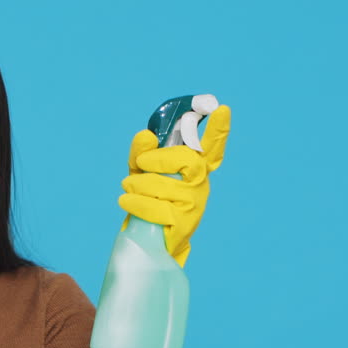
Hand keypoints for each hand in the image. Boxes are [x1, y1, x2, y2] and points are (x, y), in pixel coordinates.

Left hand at [117, 105, 230, 267]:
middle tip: (140, 162)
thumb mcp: (141, 172)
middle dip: (160, 158)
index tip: (221, 109)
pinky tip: (126, 201)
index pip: (211, 147)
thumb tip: (145, 135)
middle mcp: (200, 184)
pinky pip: (160, 209)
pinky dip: (138, 203)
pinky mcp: (184, 224)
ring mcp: (194, 204)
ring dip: (140, 184)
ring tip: (127, 187)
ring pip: (168, 186)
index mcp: (194, 167)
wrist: (148, 239)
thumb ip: (142, 153)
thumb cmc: (149, 199)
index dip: (217, 130)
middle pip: (188, 160)